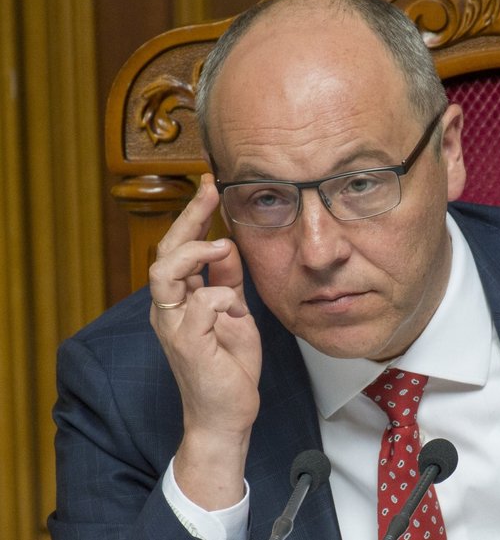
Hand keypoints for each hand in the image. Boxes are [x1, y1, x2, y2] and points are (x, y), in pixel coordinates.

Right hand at [149, 173, 260, 509]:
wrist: (228, 413)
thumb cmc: (229, 366)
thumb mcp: (235, 313)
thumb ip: (229, 281)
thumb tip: (230, 246)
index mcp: (179, 299)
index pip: (180, 248)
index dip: (194, 215)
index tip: (212, 185)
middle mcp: (168, 309)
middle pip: (166, 250)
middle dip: (189, 216)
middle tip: (211, 190)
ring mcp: (173, 327)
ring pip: (164, 273)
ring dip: (195, 253)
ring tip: (221, 247)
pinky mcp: (187, 345)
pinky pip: (197, 306)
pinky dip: (217, 297)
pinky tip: (231, 306)